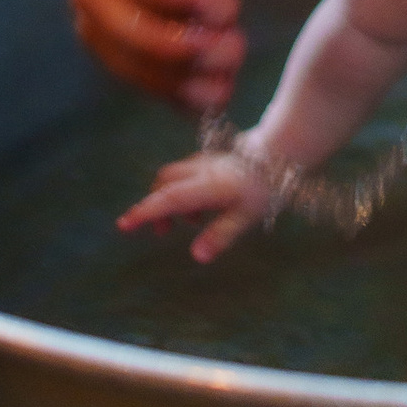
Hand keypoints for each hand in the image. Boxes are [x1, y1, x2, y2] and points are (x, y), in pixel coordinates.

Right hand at [119, 140, 291, 264]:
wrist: (281, 149)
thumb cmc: (266, 185)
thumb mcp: (247, 216)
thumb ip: (221, 234)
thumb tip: (197, 256)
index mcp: (205, 187)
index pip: (166, 200)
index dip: (144, 213)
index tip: (124, 225)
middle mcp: (199, 172)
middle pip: (163, 185)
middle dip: (155, 207)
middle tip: (162, 233)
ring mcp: (205, 162)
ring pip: (174, 177)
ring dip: (173, 198)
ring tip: (193, 221)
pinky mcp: (212, 159)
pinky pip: (188, 173)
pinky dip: (186, 189)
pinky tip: (205, 204)